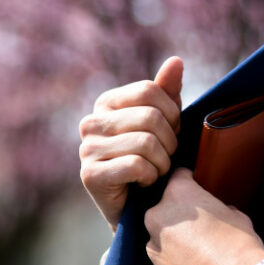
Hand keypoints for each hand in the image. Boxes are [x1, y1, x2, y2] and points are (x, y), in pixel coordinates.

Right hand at [79, 57, 182, 232]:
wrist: (136, 204)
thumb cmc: (150, 158)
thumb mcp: (162, 122)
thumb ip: (166, 92)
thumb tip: (176, 61)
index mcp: (106, 103)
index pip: (149, 90)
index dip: (172, 113)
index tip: (171, 131)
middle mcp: (91, 122)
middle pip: (150, 117)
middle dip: (170, 141)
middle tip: (166, 155)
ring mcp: (87, 148)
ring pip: (146, 143)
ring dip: (162, 162)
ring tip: (156, 170)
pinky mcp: (89, 175)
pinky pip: (136, 166)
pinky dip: (150, 177)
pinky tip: (143, 181)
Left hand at [144, 168, 263, 264]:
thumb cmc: (238, 246)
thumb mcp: (234, 214)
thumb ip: (218, 206)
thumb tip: (221, 210)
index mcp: (178, 193)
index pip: (178, 176)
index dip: (189, 180)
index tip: (193, 185)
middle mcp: (158, 213)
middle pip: (165, 205)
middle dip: (178, 211)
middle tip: (198, 223)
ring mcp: (153, 240)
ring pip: (160, 230)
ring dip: (173, 234)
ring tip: (196, 245)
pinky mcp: (154, 263)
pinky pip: (162, 253)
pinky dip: (172, 255)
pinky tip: (191, 259)